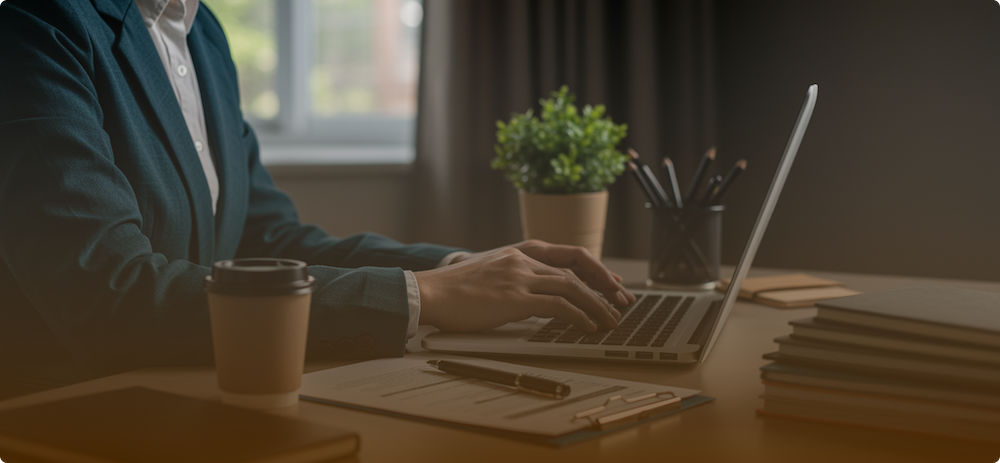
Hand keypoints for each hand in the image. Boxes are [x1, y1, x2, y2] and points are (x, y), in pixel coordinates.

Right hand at [415, 242, 631, 332]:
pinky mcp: (514, 298)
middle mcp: (523, 260)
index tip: (611, 281)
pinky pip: (557, 305)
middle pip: (576, 270)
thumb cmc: (455, 289)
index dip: (594, 268)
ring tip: (610, 320)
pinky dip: (577, 316)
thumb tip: (538, 297)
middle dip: (604, 287)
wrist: (430, 292)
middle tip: (622, 302)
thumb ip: (516, 277)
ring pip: (572, 287)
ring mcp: (519, 277)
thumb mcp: (491, 273)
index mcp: (519, 251)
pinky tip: (587, 326)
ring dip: (596, 305)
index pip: (568, 255)